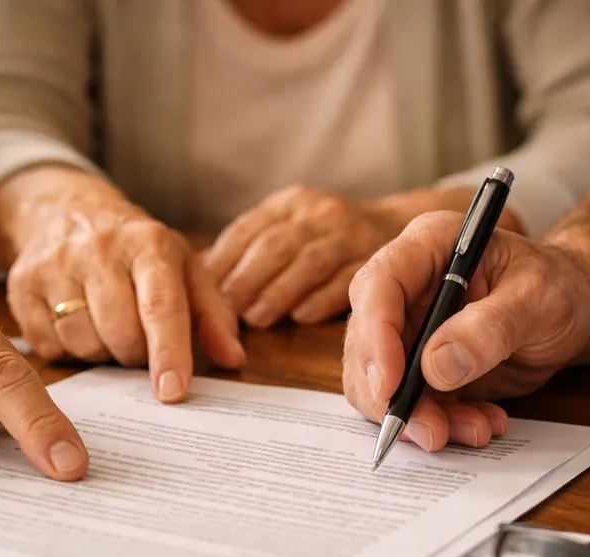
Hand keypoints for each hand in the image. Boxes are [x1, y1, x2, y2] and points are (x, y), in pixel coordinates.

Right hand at [0, 169, 243, 403]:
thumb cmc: (138, 252)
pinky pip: (49, 346)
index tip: (172, 392)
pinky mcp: (21, 284)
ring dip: (101, 352)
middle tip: (138, 339)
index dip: (168, 353)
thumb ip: (212, 315)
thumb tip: (233, 360)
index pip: (160, 306)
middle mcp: (100, 248)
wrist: (68, 210)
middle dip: (135, 354)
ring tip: (106, 326)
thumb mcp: (184, 269)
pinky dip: (67, 348)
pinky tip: (76, 323)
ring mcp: (55, 264)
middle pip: (121, 335)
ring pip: (84, 344)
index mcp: (149, 244)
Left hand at [204, 185, 397, 328]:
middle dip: (246, 280)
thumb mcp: (287, 227)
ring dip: (278, 293)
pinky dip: (321, 299)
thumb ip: (249, 247)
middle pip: (275, 246)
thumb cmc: (324, 237)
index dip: (224, 262)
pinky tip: (301, 317)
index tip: (203, 291)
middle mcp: (319, 213)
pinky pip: (346, 280)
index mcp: (290, 203)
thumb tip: (198, 271)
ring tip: (256, 320)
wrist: (392, 226)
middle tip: (225, 311)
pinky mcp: (375, 258)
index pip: (248, 229)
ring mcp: (350, 234)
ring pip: (308, 263)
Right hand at [343, 212, 589, 450]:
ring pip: (379, 381)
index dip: (374, 337)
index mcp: (429, 246)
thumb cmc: (560, 286)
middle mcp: (407, 286)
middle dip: (391, 394)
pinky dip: (439, 423)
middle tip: (431, 431)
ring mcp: (408, 327)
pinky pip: (409, 403)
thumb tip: (435, 366)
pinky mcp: (418, 365)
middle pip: (366, 341)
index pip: (378, 285)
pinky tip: (481, 423)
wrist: (575, 309)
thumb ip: (491, 327)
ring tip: (474, 430)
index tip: (390, 385)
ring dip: (419, 416)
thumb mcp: (540, 299)